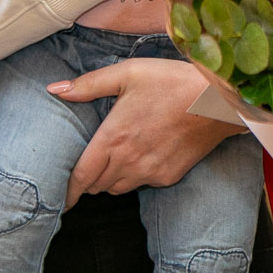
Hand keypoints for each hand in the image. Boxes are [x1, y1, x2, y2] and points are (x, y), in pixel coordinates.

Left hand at [48, 58, 239, 205]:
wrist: (216, 101)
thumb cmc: (171, 81)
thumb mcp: (127, 73)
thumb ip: (88, 84)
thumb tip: (55, 90)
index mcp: (113, 138)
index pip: (81, 177)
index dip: (67, 192)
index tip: (59, 200)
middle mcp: (128, 161)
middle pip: (97, 185)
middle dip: (88, 179)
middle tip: (89, 164)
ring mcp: (149, 171)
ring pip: (118, 187)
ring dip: (110, 178)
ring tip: (115, 157)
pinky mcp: (168, 176)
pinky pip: (142, 183)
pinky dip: (135, 176)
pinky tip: (143, 155)